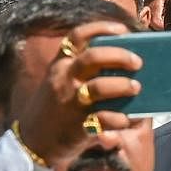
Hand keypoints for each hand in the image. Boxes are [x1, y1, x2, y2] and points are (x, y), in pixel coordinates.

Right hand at [15, 21, 142, 163]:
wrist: (32, 141)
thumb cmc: (55, 108)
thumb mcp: (60, 82)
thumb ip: (83, 72)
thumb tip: (123, 64)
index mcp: (60, 65)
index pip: (77, 36)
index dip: (101, 28)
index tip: (122, 30)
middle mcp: (64, 80)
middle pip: (93, 57)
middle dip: (120, 56)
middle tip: (137, 62)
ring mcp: (71, 103)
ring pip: (100, 87)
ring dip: (123, 85)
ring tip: (136, 87)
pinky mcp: (78, 126)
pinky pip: (105, 119)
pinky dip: (120, 118)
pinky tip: (128, 118)